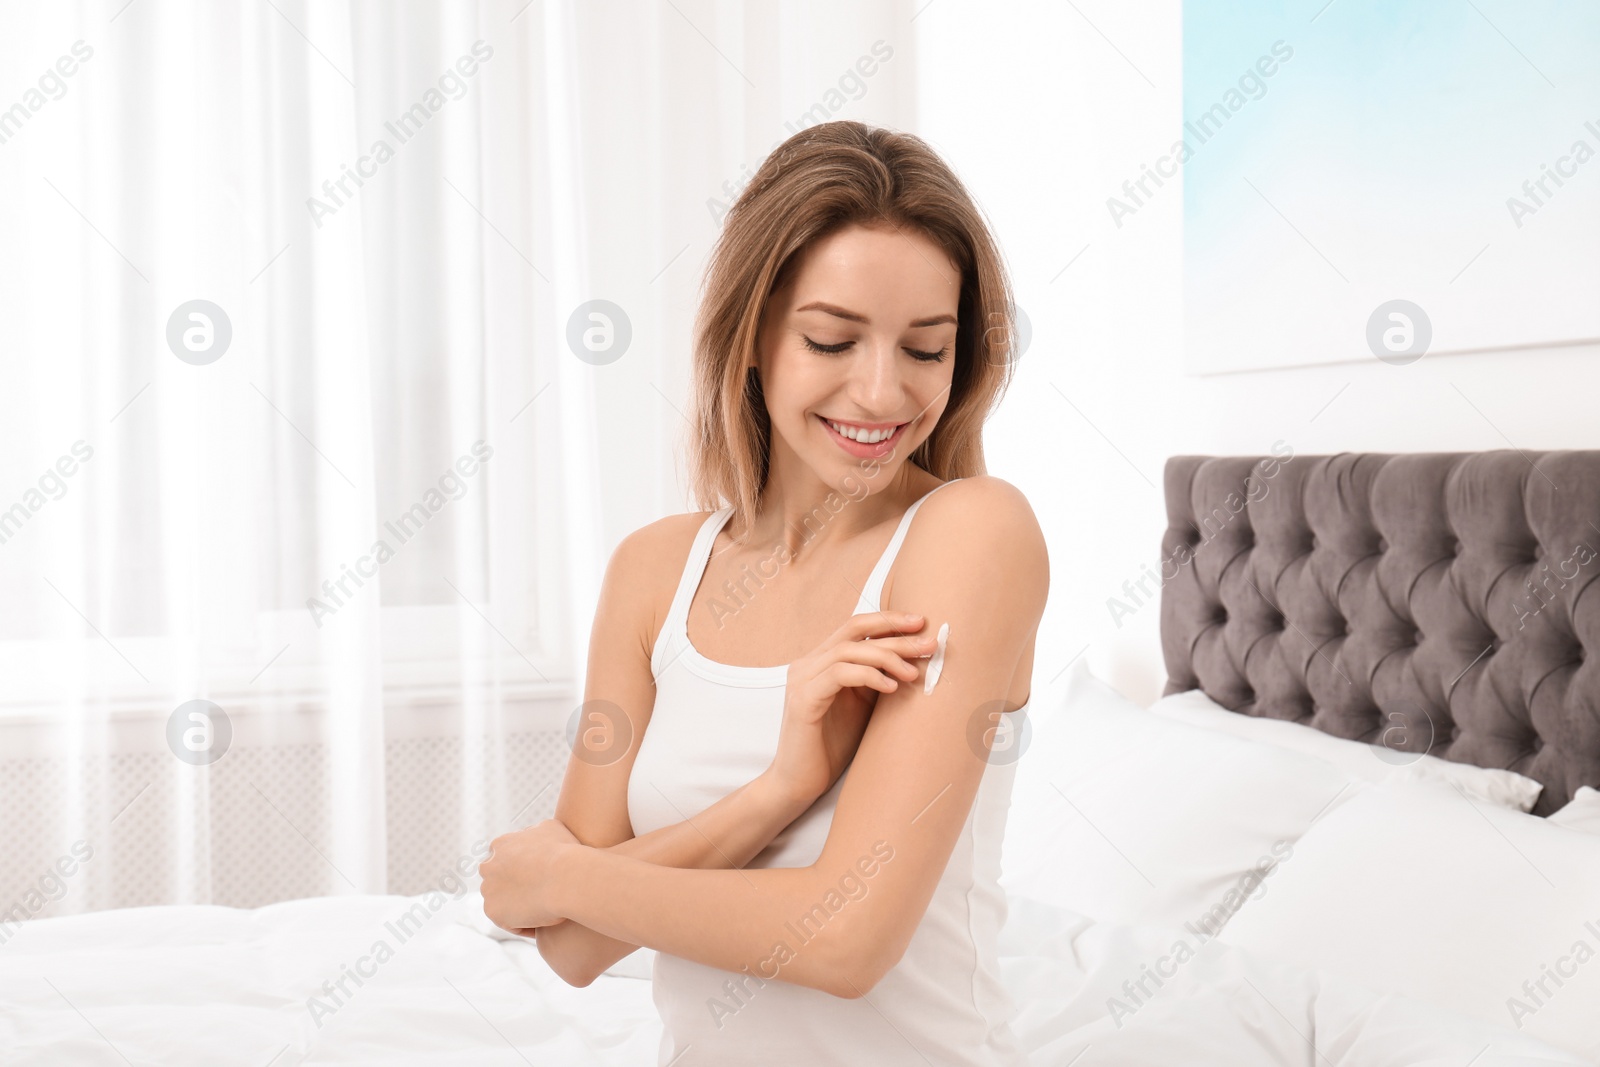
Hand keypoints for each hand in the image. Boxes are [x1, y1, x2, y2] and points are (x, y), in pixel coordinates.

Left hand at [479, 819, 581, 932]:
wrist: (566, 878)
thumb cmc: (565, 852)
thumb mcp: (551, 828)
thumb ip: (536, 833)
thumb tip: (534, 835)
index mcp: (501, 844)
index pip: (506, 858)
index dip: (522, 868)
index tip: (539, 876)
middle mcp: (488, 866)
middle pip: (499, 880)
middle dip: (514, 887)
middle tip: (539, 895)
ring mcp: (488, 889)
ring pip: (503, 902)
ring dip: (518, 907)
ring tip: (543, 915)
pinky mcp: (493, 912)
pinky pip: (509, 923)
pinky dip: (524, 925)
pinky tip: (542, 927)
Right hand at [769, 612, 935, 803]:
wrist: (799, 784)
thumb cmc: (832, 747)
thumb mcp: (862, 706)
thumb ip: (878, 680)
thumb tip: (916, 662)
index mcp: (821, 662)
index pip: (856, 627)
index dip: (888, 620)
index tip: (922, 623)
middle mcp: (808, 664)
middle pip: (854, 631)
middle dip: (895, 635)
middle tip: (928, 644)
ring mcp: (802, 680)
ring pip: (848, 650)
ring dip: (886, 657)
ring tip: (913, 674)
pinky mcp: (802, 700)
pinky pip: (839, 674)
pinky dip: (868, 675)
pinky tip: (890, 688)